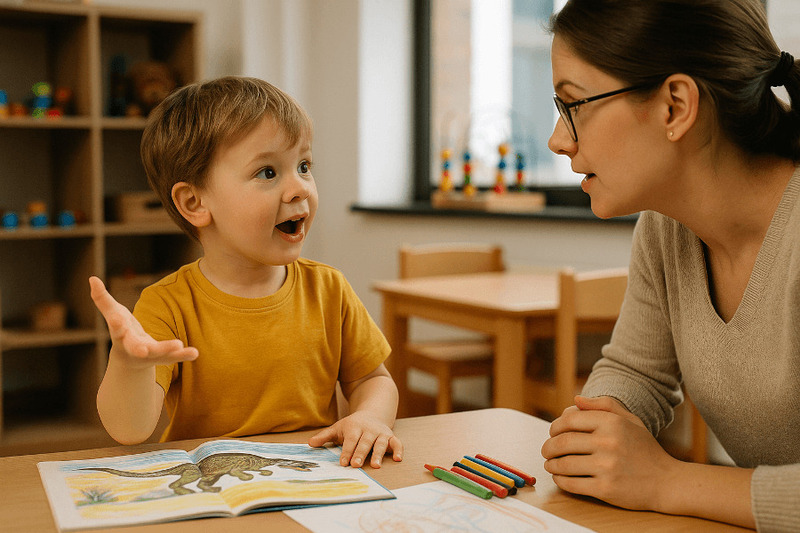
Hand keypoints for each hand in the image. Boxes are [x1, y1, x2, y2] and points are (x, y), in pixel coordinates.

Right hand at [89, 276, 197, 367]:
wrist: (131, 360)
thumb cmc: (121, 331)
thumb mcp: (112, 314)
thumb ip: (102, 299)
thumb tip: (92, 278)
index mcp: (120, 336)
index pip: (116, 330)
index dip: (117, 326)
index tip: (117, 321)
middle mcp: (134, 348)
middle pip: (136, 348)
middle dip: (139, 348)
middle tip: (144, 350)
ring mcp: (150, 354)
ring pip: (159, 354)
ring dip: (168, 350)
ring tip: (179, 345)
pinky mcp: (164, 357)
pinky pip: (176, 357)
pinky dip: (185, 354)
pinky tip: (195, 352)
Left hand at [308, 410, 402, 468]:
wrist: (373, 413)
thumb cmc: (353, 425)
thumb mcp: (338, 427)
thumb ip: (325, 436)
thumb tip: (309, 443)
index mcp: (354, 427)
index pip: (350, 440)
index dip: (346, 451)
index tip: (343, 462)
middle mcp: (369, 430)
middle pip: (365, 442)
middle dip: (361, 453)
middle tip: (356, 465)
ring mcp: (381, 433)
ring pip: (381, 443)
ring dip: (378, 454)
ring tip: (376, 465)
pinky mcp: (391, 436)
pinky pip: (397, 442)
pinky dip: (399, 450)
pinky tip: (398, 459)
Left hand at [540, 395, 678, 510]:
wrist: (667, 481)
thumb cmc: (645, 449)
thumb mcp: (630, 420)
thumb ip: (604, 405)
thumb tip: (575, 400)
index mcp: (611, 422)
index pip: (569, 420)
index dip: (555, 427)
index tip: (552, 433)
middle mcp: (608, 442)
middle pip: (562, 442)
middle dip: (548, 447)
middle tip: (546, 451)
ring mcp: (607, 467)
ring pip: (564, 464)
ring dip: (551, 465)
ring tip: (550, 464)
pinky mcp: (606, 488)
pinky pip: (572, 484)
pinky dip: (560, 481)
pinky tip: (560, 478)